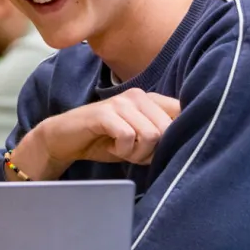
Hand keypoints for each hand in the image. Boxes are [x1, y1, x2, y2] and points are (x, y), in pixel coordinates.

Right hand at [14, 89, 180, 178]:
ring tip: (121, 150)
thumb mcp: (139, 140)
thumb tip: (184, 144)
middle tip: (133, 153)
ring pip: (150, 134)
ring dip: (136, 152)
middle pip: (166, 130)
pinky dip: (122, 150)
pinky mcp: (105, 113)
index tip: (156, 149)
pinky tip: (111, 148)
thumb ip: (161, 138)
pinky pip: (128, 136)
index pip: (182, 113)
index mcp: (151, 100)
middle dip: (152, 150)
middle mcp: (139, 96)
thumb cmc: (105, 141)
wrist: (65, 139)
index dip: (174, 137)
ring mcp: (121, 102)